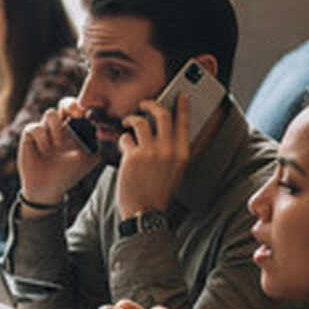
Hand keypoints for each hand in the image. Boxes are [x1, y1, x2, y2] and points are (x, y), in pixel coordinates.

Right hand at [17, 98, 99, 206]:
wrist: (48, 188)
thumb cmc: (68, 174)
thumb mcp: (88, 161)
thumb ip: (96, 144)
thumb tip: (103, 129)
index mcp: (74, 130)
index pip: (80, 110)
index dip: (84, 107)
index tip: (88, 114)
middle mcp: (59, 127)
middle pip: (65, 103)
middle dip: (71, 105)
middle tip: (77, 114)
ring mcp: (44, 130)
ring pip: (50, 113)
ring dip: (57, 128)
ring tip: (58, 145)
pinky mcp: (30, 135)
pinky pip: (36, 127)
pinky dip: (42, 139)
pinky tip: (44, 151)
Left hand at [116, 93, 189, 218]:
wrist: (145, 213)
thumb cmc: (159, 193)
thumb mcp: (176, 172)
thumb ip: (175, 152)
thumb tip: (171, 132)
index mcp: (183, 154)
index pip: (185, 123)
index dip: (182, 106)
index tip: (181, 95)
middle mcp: (169, 150)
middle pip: (162, 114)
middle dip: (151, 104)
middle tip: (145, 103)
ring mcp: (150, 152)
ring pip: (140, 122)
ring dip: (131, 119)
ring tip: (127, 122)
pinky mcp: (133, 156)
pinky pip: (126, 138)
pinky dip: (123, 139)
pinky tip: (124, 146)